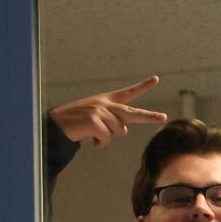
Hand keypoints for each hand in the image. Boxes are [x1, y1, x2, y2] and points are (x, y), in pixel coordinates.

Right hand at [47, 75, 166, 145]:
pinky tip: (89, 138)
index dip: (143, 86)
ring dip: (106, 137)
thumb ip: (114, 122)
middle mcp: (106, 104)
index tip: (156, 78)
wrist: (56, 124)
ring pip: (118, 131)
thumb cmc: (78, 122)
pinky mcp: (94, 121)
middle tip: (163, 117)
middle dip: (149, 116)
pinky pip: (106, 138)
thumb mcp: (97, 119)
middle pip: (132, 113)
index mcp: (107, 100)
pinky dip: (99, 143)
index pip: (128, 92)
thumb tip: (125, 131)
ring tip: (92, 133)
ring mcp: (100, 112)